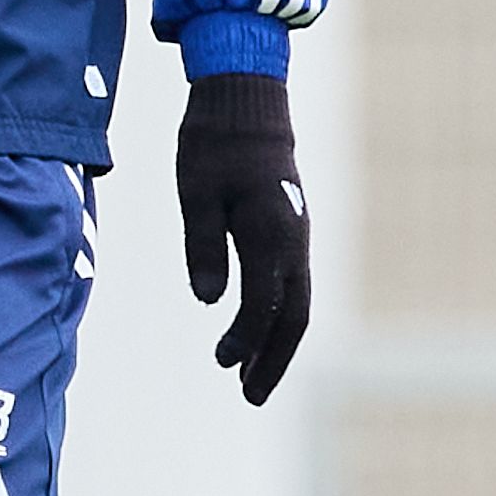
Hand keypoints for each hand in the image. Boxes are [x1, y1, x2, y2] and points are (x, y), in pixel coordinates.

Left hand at [176, 74, 310, 405]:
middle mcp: (295, 240)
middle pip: (294, 316)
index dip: (245, 338)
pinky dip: (278, 317)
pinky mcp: (292, 231)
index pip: (263, 302)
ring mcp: (299, 236)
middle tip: (250, 397)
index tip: (221, 361)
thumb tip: (209, 301)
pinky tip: (257, 333)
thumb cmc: (214, 142)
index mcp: (270, 232)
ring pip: (298, 303)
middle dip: (273, 360)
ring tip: (250, 379)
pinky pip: (294, 286)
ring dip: (277, 344)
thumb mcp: (196, 192)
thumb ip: (202, 245)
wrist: (247, 98)